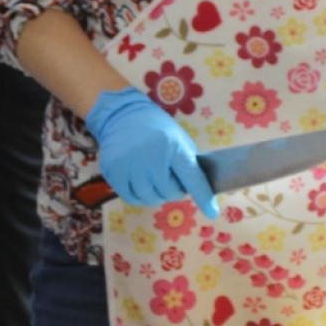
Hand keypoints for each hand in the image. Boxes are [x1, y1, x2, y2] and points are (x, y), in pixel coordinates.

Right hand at [86, 86, 218, 215]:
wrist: (123, 115)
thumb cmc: (156, 129)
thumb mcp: (178, 139)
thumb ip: (186, 164)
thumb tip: (194, 191)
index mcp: (172, 145)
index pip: (191, 176)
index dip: (203, 196)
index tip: (212, 211)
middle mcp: (151, 156)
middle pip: (169, 192)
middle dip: (174, 190)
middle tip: (170, 179)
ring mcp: (130, 164)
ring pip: (149, 198)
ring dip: (156, 195)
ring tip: (155, 180)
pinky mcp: (113, 171)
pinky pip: (131, 198)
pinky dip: (139, 197)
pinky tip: (141, 184)